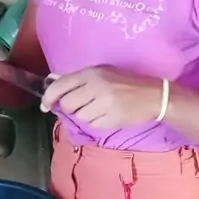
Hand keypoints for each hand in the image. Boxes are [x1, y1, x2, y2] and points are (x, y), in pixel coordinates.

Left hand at [41, 66, 163, 128]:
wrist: (153, 96)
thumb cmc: (124, 83)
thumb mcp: (101, 73)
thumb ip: (76, 78)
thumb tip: (51, 80)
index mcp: (91, 73)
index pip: (60, 86)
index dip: (48, 97)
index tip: (45, 105)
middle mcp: (96, 87)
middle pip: (67, 104)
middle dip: (71, 108)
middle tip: (84, 104)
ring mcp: (104, 104)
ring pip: (79, 116)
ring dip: (85, 115)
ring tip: (99, 108)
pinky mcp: (111, 119)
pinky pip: (93, 125)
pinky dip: (97, 122)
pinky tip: (108, 114)